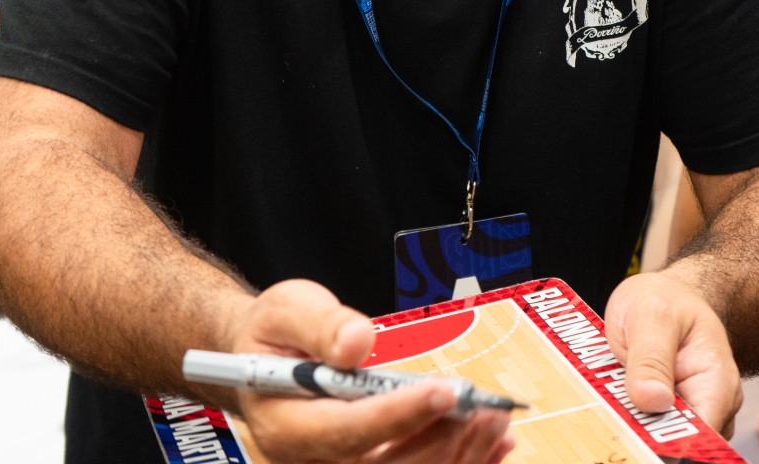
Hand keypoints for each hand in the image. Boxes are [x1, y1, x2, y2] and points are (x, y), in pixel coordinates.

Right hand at [221, 281, 513, 463]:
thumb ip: (320, 325)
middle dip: (440, 440)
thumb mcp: (286, 310)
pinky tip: (493, 445)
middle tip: (485, 408)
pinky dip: (457, 461)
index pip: (347, 432)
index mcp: (284, 429)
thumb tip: (358, 344)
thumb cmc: (273, 335)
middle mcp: (312, 462)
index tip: (442, 392)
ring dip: (457, 454)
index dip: (397, 416)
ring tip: (495, 421)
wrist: (264, 359)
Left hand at [603, 270, 741, 436]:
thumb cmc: (665, 300)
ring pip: (658, 437)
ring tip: (607, 396)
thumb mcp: (653, 316)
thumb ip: (651, 358)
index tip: (637, 436)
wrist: (664, 296)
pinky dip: (624, 418)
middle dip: (645, 434)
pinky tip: (606, 399)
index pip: (703, 434)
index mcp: (716, 383)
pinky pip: (643, 427)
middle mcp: (709, 405)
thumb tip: (653, 401)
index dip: (672, 443)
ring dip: (630, 426)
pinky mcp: (663, 413)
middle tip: (612, 409)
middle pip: (680, 440)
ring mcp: (687, 411)